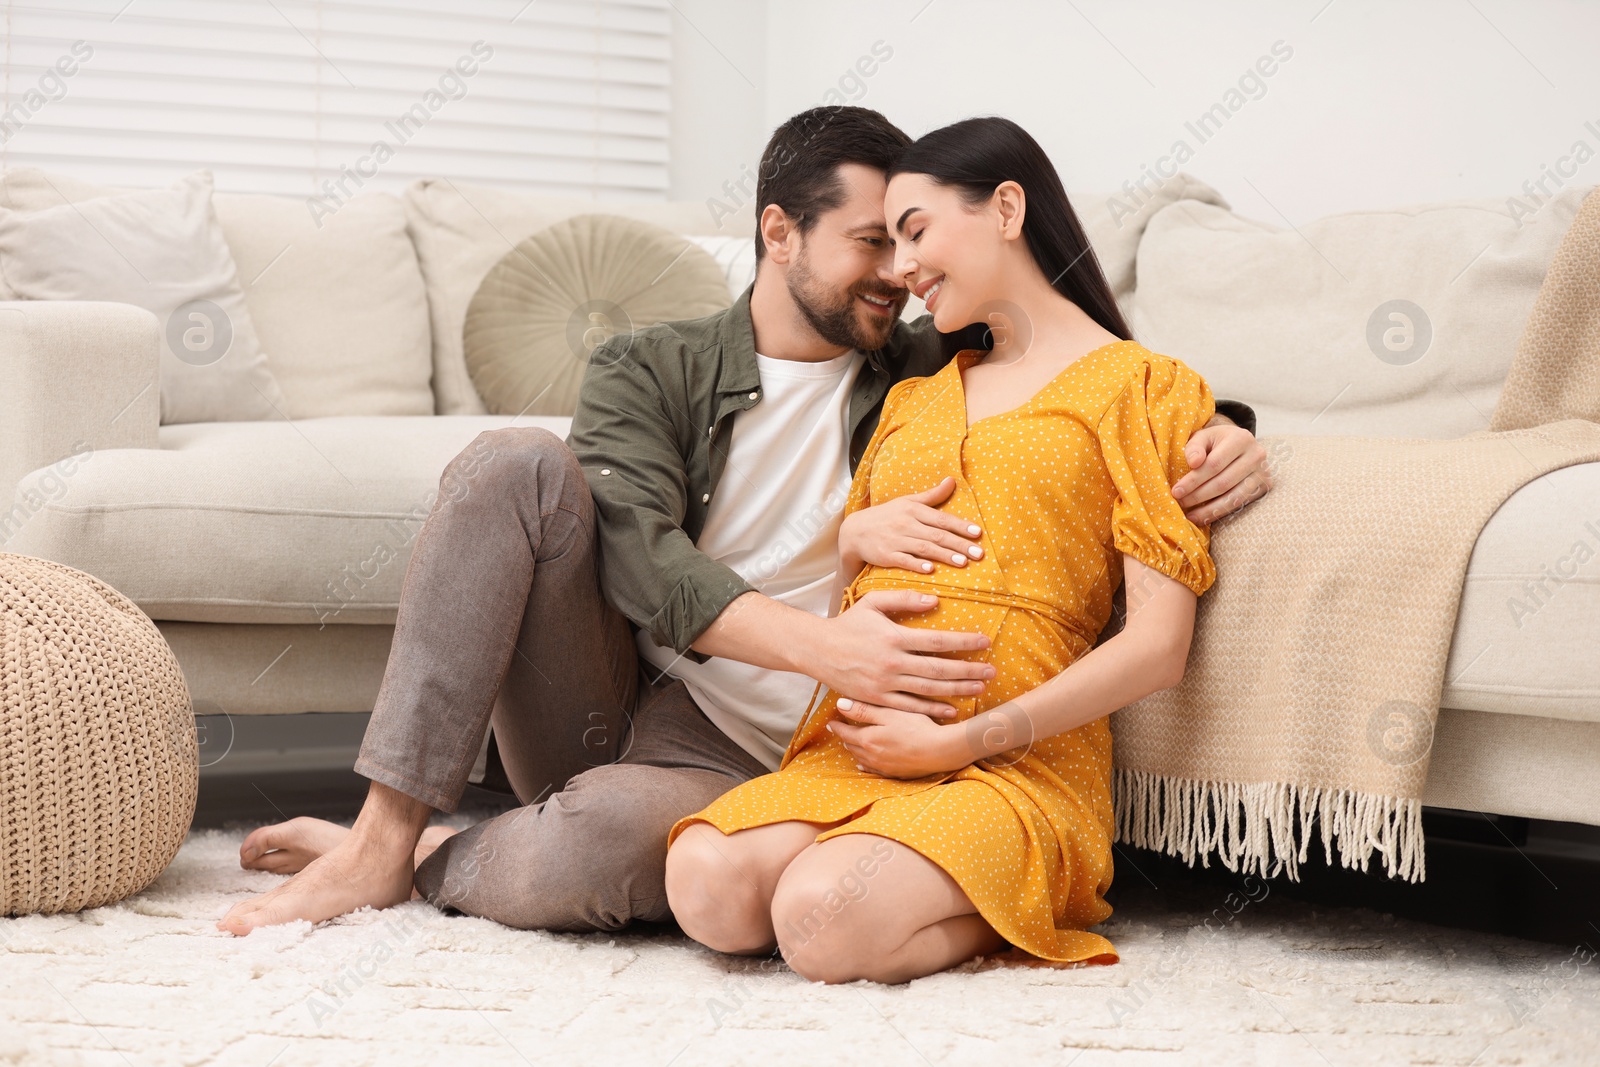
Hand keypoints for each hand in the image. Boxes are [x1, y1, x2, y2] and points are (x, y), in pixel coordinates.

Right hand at [815, 589, 993, 718]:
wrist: (817, 650)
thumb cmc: (848, 623)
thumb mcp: (873, 603)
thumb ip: (904, 599)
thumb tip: (935, 600)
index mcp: (894, 637)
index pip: (937, 641)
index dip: (963, 642)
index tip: (984, 641)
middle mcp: (892, 663)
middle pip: (939, 669)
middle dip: (969, 670)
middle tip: (992, 671)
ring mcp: (885, 684)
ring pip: (929, 689)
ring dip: (957, 690)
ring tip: (980, 688)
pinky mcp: (878, 699)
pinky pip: (910, 706)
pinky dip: (932, 709)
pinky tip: (951, 709)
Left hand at [829, 698, 969, 778]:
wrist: (940, 751)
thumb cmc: (916, 728)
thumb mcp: (890, 713)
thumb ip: (864, 710)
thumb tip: (840, 705)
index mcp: (868, 739)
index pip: (845, 732)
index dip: (837, 726)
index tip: (831, 722)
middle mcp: (871, 756)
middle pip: (851, 746)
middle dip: (845, 737)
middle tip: (841, 729)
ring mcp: (883, 767)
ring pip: (860, 758)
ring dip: (854, 750)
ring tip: (851, 743)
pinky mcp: (894, 773)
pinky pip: (872, 770)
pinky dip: (865, 764)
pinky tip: (863, 764)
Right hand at [839, 476, 984, 575]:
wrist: (855, 531)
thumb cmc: (886, 515)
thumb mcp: (907, 502)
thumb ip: (932, 495)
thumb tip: (952, 481)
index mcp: (913, 510)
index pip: (942, 518)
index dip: (960, 526)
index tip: (977, 533)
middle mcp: (906, 524)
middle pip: (937, 535)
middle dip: (959, 545)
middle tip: (979, 554)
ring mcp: (896, 540)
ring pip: (924, 548)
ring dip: (944, 556)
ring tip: (963, 562)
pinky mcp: (886, 555)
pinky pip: (904, 560)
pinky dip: (917, 564)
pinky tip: (931, 570)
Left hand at [1172, 421, 1271, 523]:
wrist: (1239, 444)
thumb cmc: (1216, 442)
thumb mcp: (1203, 437)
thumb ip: (1194, 447)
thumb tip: (1194, 463)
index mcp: (1241, 439)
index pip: (1214, 464)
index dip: (1193, 480)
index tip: (1176, 491)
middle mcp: (1257, 455)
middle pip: (1223, 482)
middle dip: (1198, 496)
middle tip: (1180, 503)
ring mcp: (1263, 472)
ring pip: (1233, 497)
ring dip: (1209, 510)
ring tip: (1190, 516)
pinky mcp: (1264, 486)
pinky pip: (1240, 504)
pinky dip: (1220, 512)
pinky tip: (1203, 517)